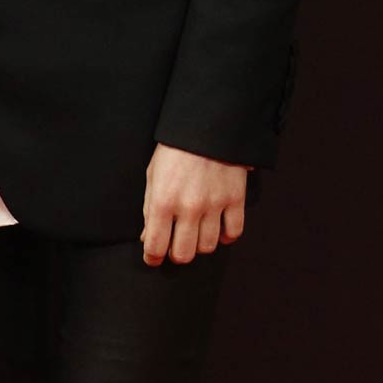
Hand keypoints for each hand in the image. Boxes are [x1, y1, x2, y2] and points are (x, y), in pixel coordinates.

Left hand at [141, 144, 247, 266]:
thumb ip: (149, 209)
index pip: (155, 246)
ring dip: (200, 245)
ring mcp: (214, 205)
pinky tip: (217, 228)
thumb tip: (147, 239)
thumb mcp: (153, 175)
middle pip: (184, 254)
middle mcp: (188, 207)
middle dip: (176, 254)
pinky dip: (225, 236)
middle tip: (175, 245)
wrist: (206, 125)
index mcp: (162, 201)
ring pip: (208, 247)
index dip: (153, 258)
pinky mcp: (235, 199)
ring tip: (195, 234)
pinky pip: (233, 233)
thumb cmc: (174, 150)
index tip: (154, 257)